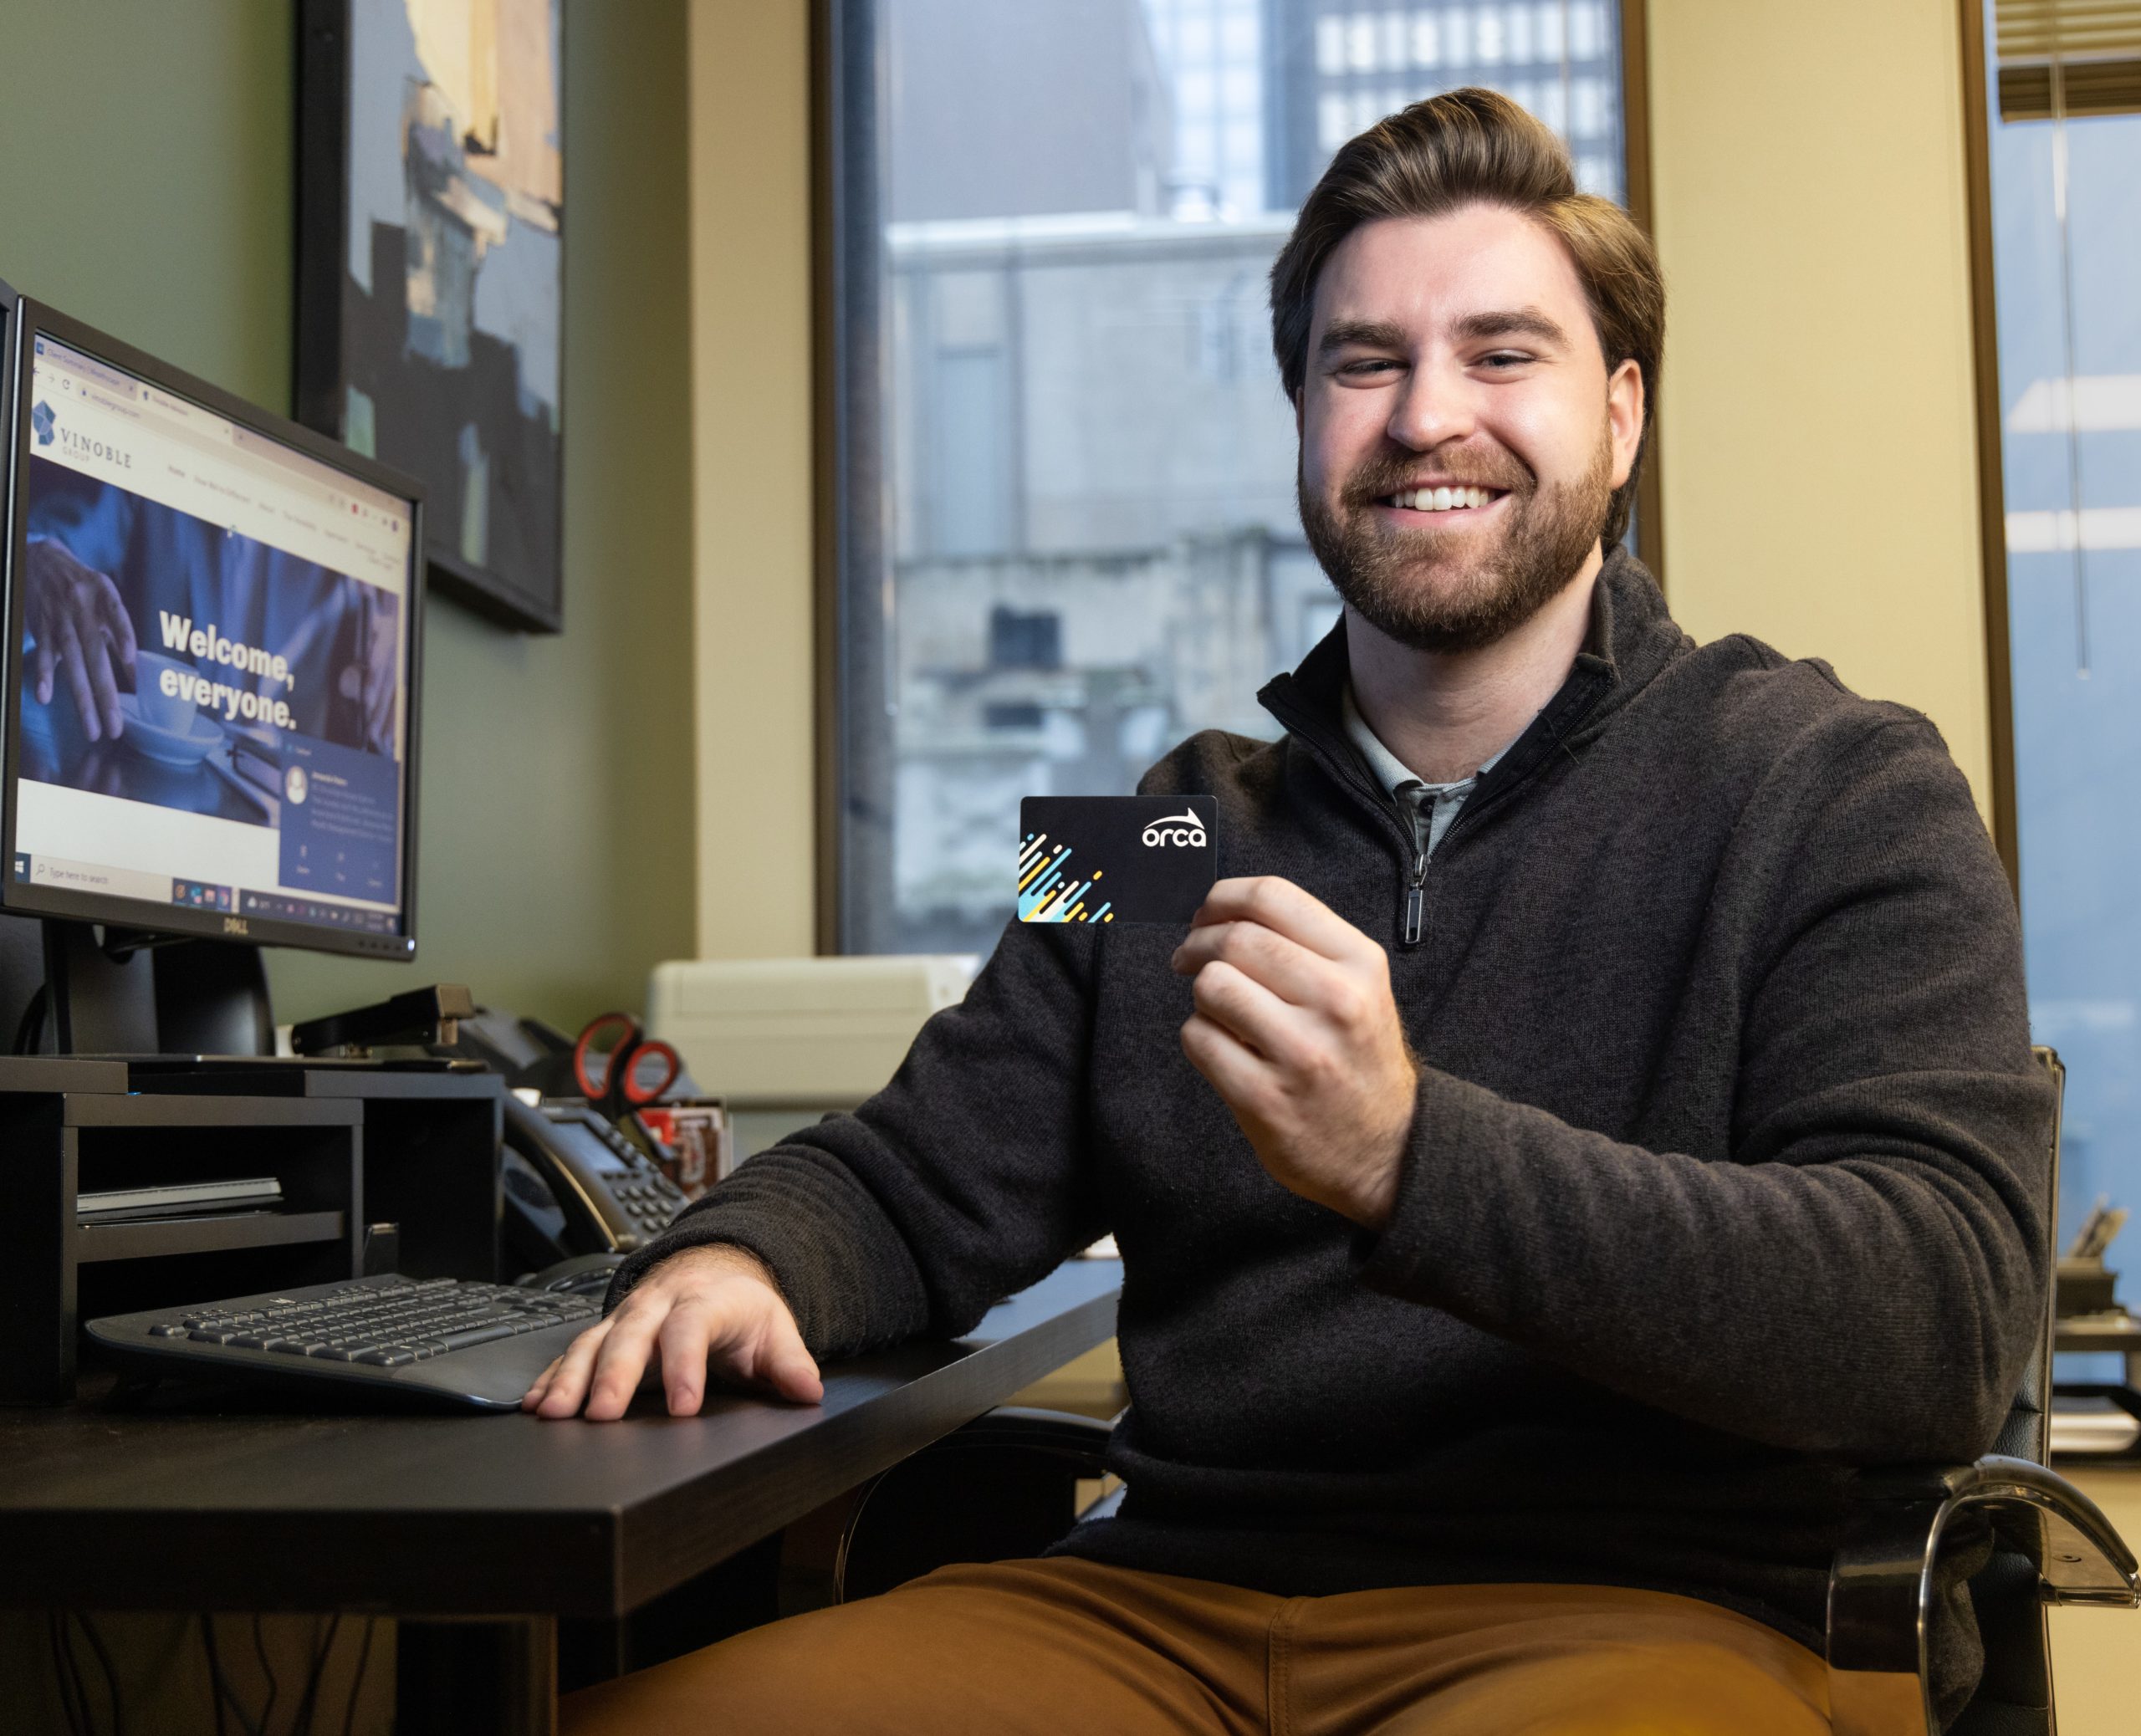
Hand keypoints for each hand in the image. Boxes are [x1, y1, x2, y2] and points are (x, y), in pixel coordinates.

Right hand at [24, 537, 135, 741]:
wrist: (39, 560)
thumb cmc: (82, 586)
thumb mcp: (105, 597)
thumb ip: (119, 632)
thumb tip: (137, 671)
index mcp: (103, 596)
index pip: (117, 616)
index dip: (123, 636)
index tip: (131, 662)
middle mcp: (80, 608)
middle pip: (96, 656)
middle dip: (107, 695)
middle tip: (116, 727)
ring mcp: (59, 621)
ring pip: (72, 665)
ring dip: (82, 698)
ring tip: (93, 727)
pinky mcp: (42, 628)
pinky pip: (45, 656)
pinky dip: (45, 676)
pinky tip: (46, 698)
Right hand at [521, 1243, 822, 1421]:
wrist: (713, 1269)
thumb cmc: (741, 1307)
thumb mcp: (775, 1329)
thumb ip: (789, 1362)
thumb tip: (806, 1390)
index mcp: (703, 1301)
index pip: (691, 1328)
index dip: (686, 1366)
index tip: (683, 1408)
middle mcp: (658, 1305)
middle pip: (632, 1335)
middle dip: (614, 1375)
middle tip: (601, 1415)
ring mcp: (626, 1318)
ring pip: (593, 1343)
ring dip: (571, 1378)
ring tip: (554, 1413)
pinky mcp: (605, 1332)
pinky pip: (573, 1352)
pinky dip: (552, 1377)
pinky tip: (535, 1403)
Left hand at [1171, 876, 1416, 1227]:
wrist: (1388, 1150)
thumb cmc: (1359, 1059)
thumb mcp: (1361, 988)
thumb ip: (1304, 945)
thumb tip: (1221, 913)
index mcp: (1359, 963)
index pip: (1272, 896)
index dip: (1222, 898)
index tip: (1205, 915)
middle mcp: (1336, 1001)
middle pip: (1236, 938)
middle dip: (1197, 944)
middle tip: (1188, 958)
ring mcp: (1300, 1052)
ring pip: (1212, 986)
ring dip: (1202, 994)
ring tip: (1218, 1011)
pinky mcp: (1264, 1097)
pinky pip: (1199, 1039)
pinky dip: (1199, 1038)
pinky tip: (1224, 1049)